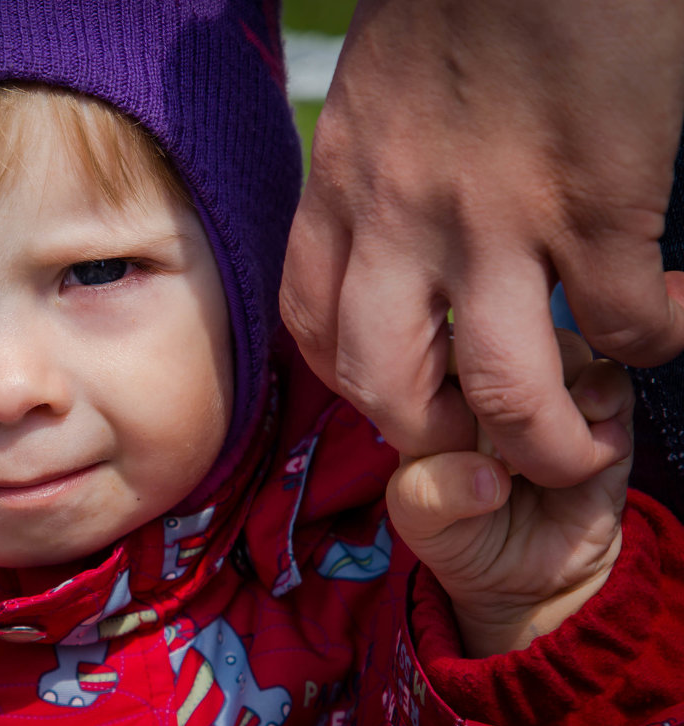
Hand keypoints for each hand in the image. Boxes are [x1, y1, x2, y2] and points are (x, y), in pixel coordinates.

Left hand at [280, 0, 683, 486]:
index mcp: (342, 189)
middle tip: (475, 437)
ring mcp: (498, 218)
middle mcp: (403, 217)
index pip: (313, 329)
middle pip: (385, 384)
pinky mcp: (596, 203)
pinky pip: (622, 321)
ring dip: (544, 439)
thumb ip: (368, 187)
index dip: (354, 384)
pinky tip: (661, 322)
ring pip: (504, 388)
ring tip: (577, 445)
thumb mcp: (369, 102)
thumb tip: (393, 255)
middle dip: (431, 437)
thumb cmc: (452, 4)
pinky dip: (650, 343)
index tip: (398, 390)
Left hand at [386, 332, 633, 656]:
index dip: (451, 367)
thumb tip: (487, 475)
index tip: (453, 417)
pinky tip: (583, 440)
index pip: (440, 338)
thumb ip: (428, 493)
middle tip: (498, 418)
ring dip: (556, 382)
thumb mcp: (418, 519)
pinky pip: (612, 382)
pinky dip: (602, 402)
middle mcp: (498, 377)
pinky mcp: (604, 418)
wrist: (519, 582)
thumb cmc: (456, 533)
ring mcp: (554, 392)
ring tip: (543, 432)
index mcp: (441, 386)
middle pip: (505, 324)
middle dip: (505, 366)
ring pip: (562, 345)